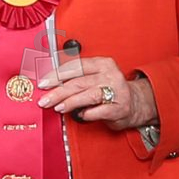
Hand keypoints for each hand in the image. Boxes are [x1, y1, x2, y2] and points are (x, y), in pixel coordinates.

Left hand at [38, 54, 152, 129]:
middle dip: (58, 92)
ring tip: (58, 108)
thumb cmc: (110, 90)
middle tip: (45, 99)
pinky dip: (87, 114)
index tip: (44, 83)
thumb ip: (76, 77)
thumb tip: (50, 83)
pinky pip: (99, 111)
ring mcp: (116, 91)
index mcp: (102, 63)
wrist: (135, 104)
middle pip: (78, 82)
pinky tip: (80, 115)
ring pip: (88, 95)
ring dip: (70, 102)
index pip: (76, 66)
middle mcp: (110, 75)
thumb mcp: (95, 77)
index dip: (57, 74)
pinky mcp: (119, 108)